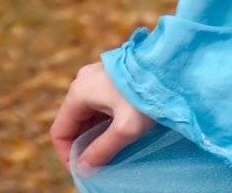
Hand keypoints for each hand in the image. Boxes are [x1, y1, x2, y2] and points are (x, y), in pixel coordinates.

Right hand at [50, 60, 156, 176]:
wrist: (171, 63)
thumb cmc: (147, 94)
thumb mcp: (125, 128)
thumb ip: (102, 150)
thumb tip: (83, 169)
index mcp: (79, 92)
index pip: (60, 132)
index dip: (67, 155)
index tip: (84, 169)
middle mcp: (83, 81)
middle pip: (74, 123)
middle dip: (84, 145)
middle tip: (100, 162)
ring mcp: (98, 77)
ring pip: (88, 114)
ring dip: (96, 134)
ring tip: (113, 148)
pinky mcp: (112, 76)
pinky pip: (100, 105)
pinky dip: (105, 121)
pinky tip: (121, 130)